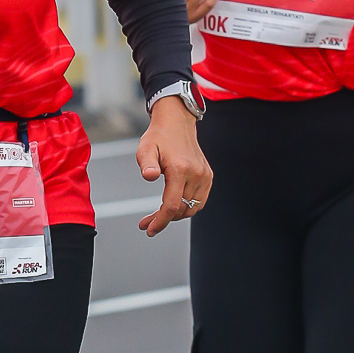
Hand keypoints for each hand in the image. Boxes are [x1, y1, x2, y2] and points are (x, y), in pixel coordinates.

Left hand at [137, 97, 211, 235]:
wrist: (177, 122)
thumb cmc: (158, 136)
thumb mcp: (145, 148)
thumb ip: (146, 163)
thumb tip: (149, 176)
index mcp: (180, 169)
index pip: (171, 205)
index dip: (160, 221)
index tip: (148, 230)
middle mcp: (196, 174)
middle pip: (181, 210)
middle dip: (163, 220)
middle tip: (146, 223)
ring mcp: (204, 176)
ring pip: (191, 208)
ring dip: (175, 216)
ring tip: (158, 215)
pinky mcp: (208, 176)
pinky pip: (199, 201)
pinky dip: (187, 208)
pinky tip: (174, 206)